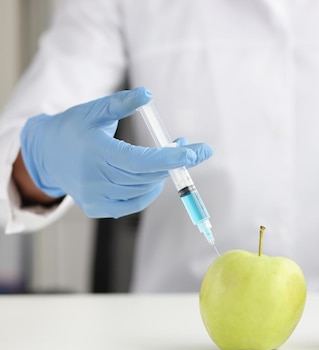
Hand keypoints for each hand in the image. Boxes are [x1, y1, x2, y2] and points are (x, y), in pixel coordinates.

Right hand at [19, 87, 211, 217]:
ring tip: (174, 155)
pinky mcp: (97, 208)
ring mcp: (95, 197)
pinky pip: (134, 203)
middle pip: (146, 176)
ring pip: (143, 189)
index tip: (192, 153)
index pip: (138, 161)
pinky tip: (155, 175)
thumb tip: (147, 94)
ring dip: (164, 174)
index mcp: (96, 153)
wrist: (45, 153)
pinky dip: (149, 189)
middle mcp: (94, 179)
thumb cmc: (74, 127)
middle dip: (175, 163)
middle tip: (195, 150)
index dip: (167, 158)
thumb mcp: (95, 110)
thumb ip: (122, 102)